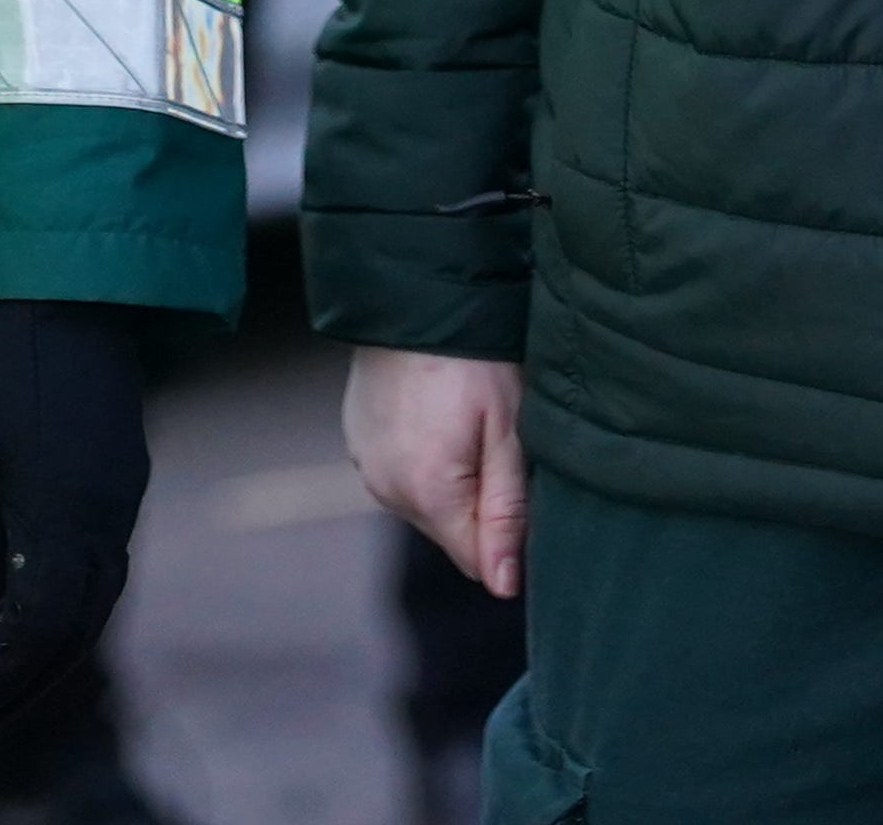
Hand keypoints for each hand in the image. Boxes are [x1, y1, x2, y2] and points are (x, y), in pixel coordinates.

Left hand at [0, 300, 150, 756]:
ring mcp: (120, 491)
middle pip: (70, 629)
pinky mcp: (116, 471)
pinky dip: (53, 606)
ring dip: (35, 648)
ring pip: (88, 600)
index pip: (36, 630)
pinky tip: (10, 611)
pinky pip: (95, 564)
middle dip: (13, 681)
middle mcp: (108, 513)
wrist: (60, 267)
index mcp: (68, 513)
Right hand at [346, 344, 526, 600]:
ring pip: (427, 502)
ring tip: (467, 420)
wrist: (415, 296)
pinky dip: (424, 456)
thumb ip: (507, 513)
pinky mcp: (358, 442)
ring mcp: (366, 465)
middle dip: (482, 503)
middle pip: (452, 531)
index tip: (525, 488)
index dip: (510, 538)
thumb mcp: (509, 432)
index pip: (477, 561)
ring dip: (452, 480)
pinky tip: (438, 413)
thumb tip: (504, 587)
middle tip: (498, 440)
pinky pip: (402, 472)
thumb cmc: (475, 358)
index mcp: (427, 493)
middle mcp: (387, 490)